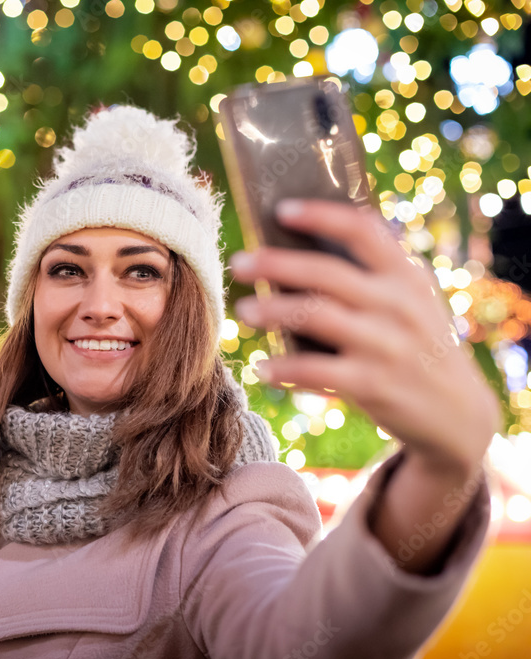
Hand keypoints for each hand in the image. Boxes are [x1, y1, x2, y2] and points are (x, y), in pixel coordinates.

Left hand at [228, 199, 501, 477]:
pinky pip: (315, 371)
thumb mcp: (410, 304)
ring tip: (242, 312)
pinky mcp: (372, 385)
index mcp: (406, 277)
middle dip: (276, 264)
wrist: (456, 414)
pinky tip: (260, 368)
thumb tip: (296, 250)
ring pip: (316, 316)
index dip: (321, 214)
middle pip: (327, 273)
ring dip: (272, 311)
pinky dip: (283, 369)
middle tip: (238, 263)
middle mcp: (398, 305)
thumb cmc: (415, 346)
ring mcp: (386, 345)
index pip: (364, 230)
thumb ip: (370, 279)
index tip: (281, 208)